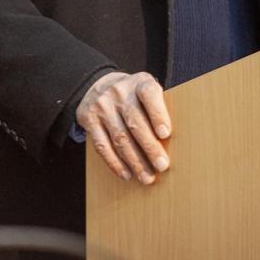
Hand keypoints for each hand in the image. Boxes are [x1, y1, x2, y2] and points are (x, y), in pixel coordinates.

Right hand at [75, 70, 170, 184]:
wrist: (99, 84)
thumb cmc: (134, 95)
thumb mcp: (146, 91)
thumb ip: (158, 109)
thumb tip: (171, 142)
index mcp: (139, 82)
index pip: (149, 95)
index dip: (158, 114)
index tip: (166, 134)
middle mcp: (119, 91)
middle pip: (135, 122)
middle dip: (149, 147)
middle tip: (162, 166)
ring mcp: (102, 105)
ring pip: (119, 138)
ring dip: (135, 161)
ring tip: (147, 177)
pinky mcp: (88, 119)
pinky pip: (102, 145)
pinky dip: (115, 163)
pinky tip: (127, 174)